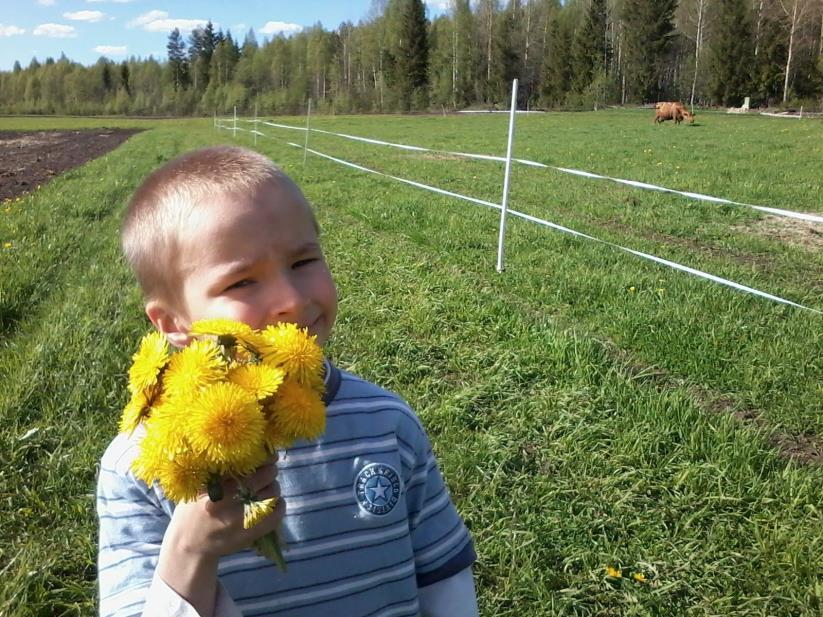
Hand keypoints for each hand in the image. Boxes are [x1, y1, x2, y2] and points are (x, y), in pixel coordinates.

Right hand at [154, 458, 284, 615]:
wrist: (188, 546)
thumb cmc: (192, 510)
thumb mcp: (198, 486)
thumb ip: (218, 471)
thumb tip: (249, 451)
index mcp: (215, 486)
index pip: (248, 464)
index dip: (262, 457)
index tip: (266, 454)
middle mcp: (228, 502)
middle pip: (265, 477)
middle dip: (270, 470)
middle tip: (268, 471)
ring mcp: (241, 519)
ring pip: (272, 494)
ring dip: (273, 488)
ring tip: (266, 488)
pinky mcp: (250, 534)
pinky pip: (275, 516)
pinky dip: (279, 506)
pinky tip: (275, 503)